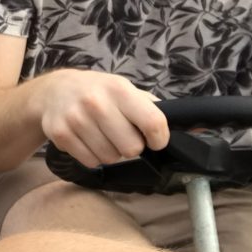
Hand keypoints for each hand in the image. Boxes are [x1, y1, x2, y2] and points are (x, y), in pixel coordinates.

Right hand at [36, 70, 167, 167]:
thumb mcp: (125, 90)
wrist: (55, 90)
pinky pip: (91, 162)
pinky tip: (88, 140)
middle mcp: (96, 103)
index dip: (159, 138)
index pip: (153, 122)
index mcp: (119, 89)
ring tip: (103, 136)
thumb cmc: (98, 92)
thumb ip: (155, 109)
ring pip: (111, 158)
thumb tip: (197, 130)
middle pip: (132, 148)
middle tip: (122, 135)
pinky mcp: (61, 135)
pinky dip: (94, 157)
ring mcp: (76, 119)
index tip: (155, 140)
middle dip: (131, 147)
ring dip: (112, 152)